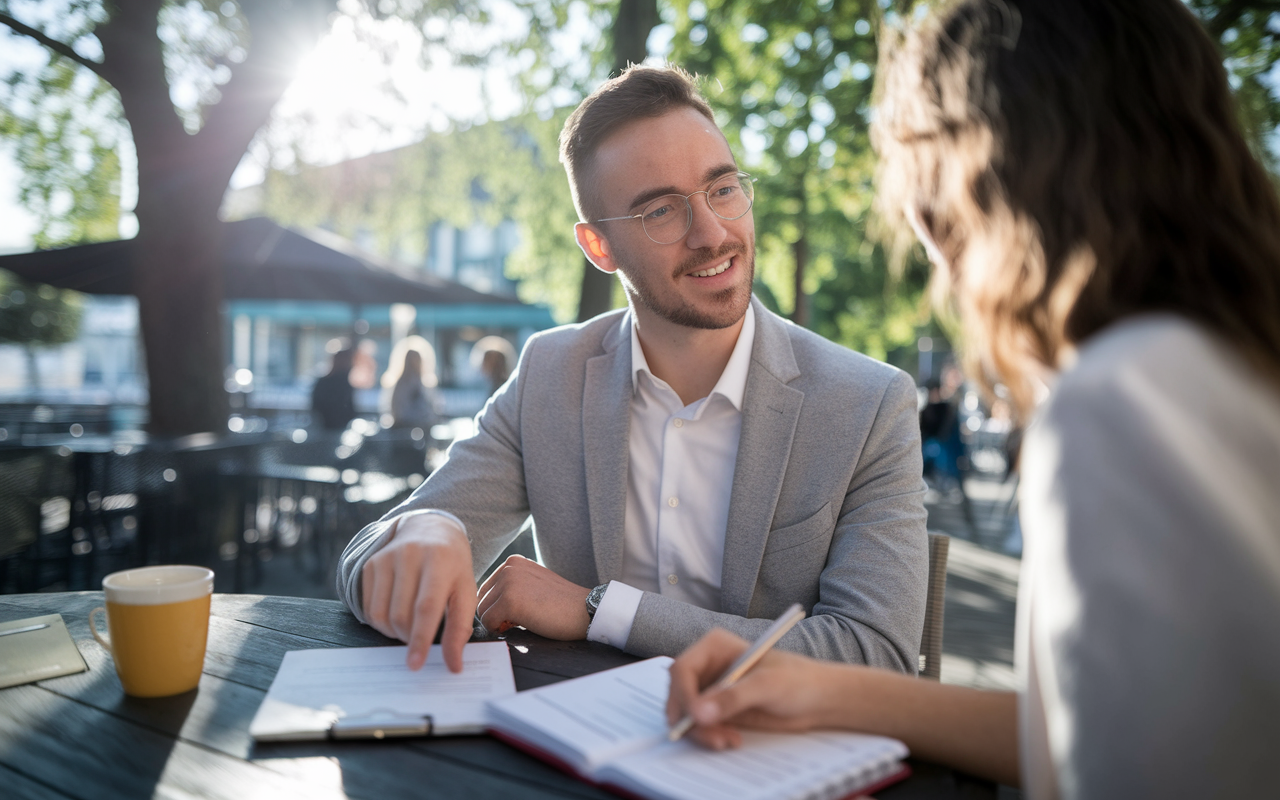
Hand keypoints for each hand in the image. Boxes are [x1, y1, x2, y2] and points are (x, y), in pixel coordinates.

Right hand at [361, 512, 475, 672]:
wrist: (430, 529)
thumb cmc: (452, 567)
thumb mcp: (466, 591)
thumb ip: (460, 629)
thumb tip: (454, 666)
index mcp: (440, 561)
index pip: (426, 607)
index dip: (421, 639)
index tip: (416, 665)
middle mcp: (410, 555)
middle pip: (401, 615)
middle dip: (409, 638)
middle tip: (419, 641)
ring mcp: (386, 557)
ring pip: (381, 614)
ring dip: (394, 633)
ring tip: (409, 628)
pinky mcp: (371, 564)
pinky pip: (368, 607)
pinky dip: (381, 622)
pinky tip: (396, 615)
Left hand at [476, 555, 591, 640]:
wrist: (585, 610)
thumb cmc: (561, 603)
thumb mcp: (534, 582)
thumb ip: (512, 585)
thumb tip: (487, 604)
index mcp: (514, 562)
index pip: (486, 588)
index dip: (496, 606)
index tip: (513, 615)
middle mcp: (509, 567)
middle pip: (481, 599)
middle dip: (494, 614)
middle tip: (515, 623)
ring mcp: (509, 583)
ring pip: (482, 611)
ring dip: (497, 623)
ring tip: (518, 624)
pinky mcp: (511, 601)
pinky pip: (488, 622)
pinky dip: (498, 629)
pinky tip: (517, 627)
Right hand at [666, 628, 840, 749]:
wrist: (816, 700)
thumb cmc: (797, 681)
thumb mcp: (767, 686)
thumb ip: (733, 697)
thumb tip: (701, 713)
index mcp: (714, 646)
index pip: (681, 669)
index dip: (683, 695)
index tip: (696, 718)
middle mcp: (707, 666)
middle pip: (677, 694)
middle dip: (690, 719)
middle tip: (715, 737)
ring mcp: (710, 689)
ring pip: (685, 714)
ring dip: (700, 732)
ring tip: (728, 740)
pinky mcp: (716, 710)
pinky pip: (697, 726)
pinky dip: (708, 736)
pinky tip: (730, 739)